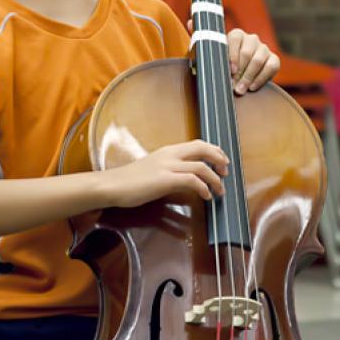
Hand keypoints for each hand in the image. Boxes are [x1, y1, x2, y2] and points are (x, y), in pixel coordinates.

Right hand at [104, 140, 228, 207]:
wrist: (112, 185)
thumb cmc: (130, 180)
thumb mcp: (153, 168)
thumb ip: (170, 169)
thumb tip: (186, 178)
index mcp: (168, 150)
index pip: (197, 144)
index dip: (213, 151)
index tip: (221, 161)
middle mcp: (170, 154)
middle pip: (203, 148)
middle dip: (219, 159)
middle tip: (226, 171)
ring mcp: (167, 166)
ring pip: (201, 166)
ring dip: (215, 179)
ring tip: (220, 190)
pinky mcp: (165, 180)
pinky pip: (192, 181)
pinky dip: (203, 188)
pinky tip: (206, 196)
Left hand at [226, 28, 279, 94]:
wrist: (242, 76)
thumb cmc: (229, 68)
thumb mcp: (222, 64)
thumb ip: (222, 66)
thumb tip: (225, 77)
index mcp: (237, 35)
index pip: (235, 39)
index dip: (233, 56)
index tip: (232, 71)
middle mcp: (251, 39)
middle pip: (247, 53)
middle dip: (240, 71)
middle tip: (234, 85)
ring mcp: (264, 48)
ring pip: (258, 61)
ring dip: (249, 77)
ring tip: (241, 89)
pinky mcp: (274, 59)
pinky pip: (271, 67)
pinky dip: (260, 79)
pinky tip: (252, 87)